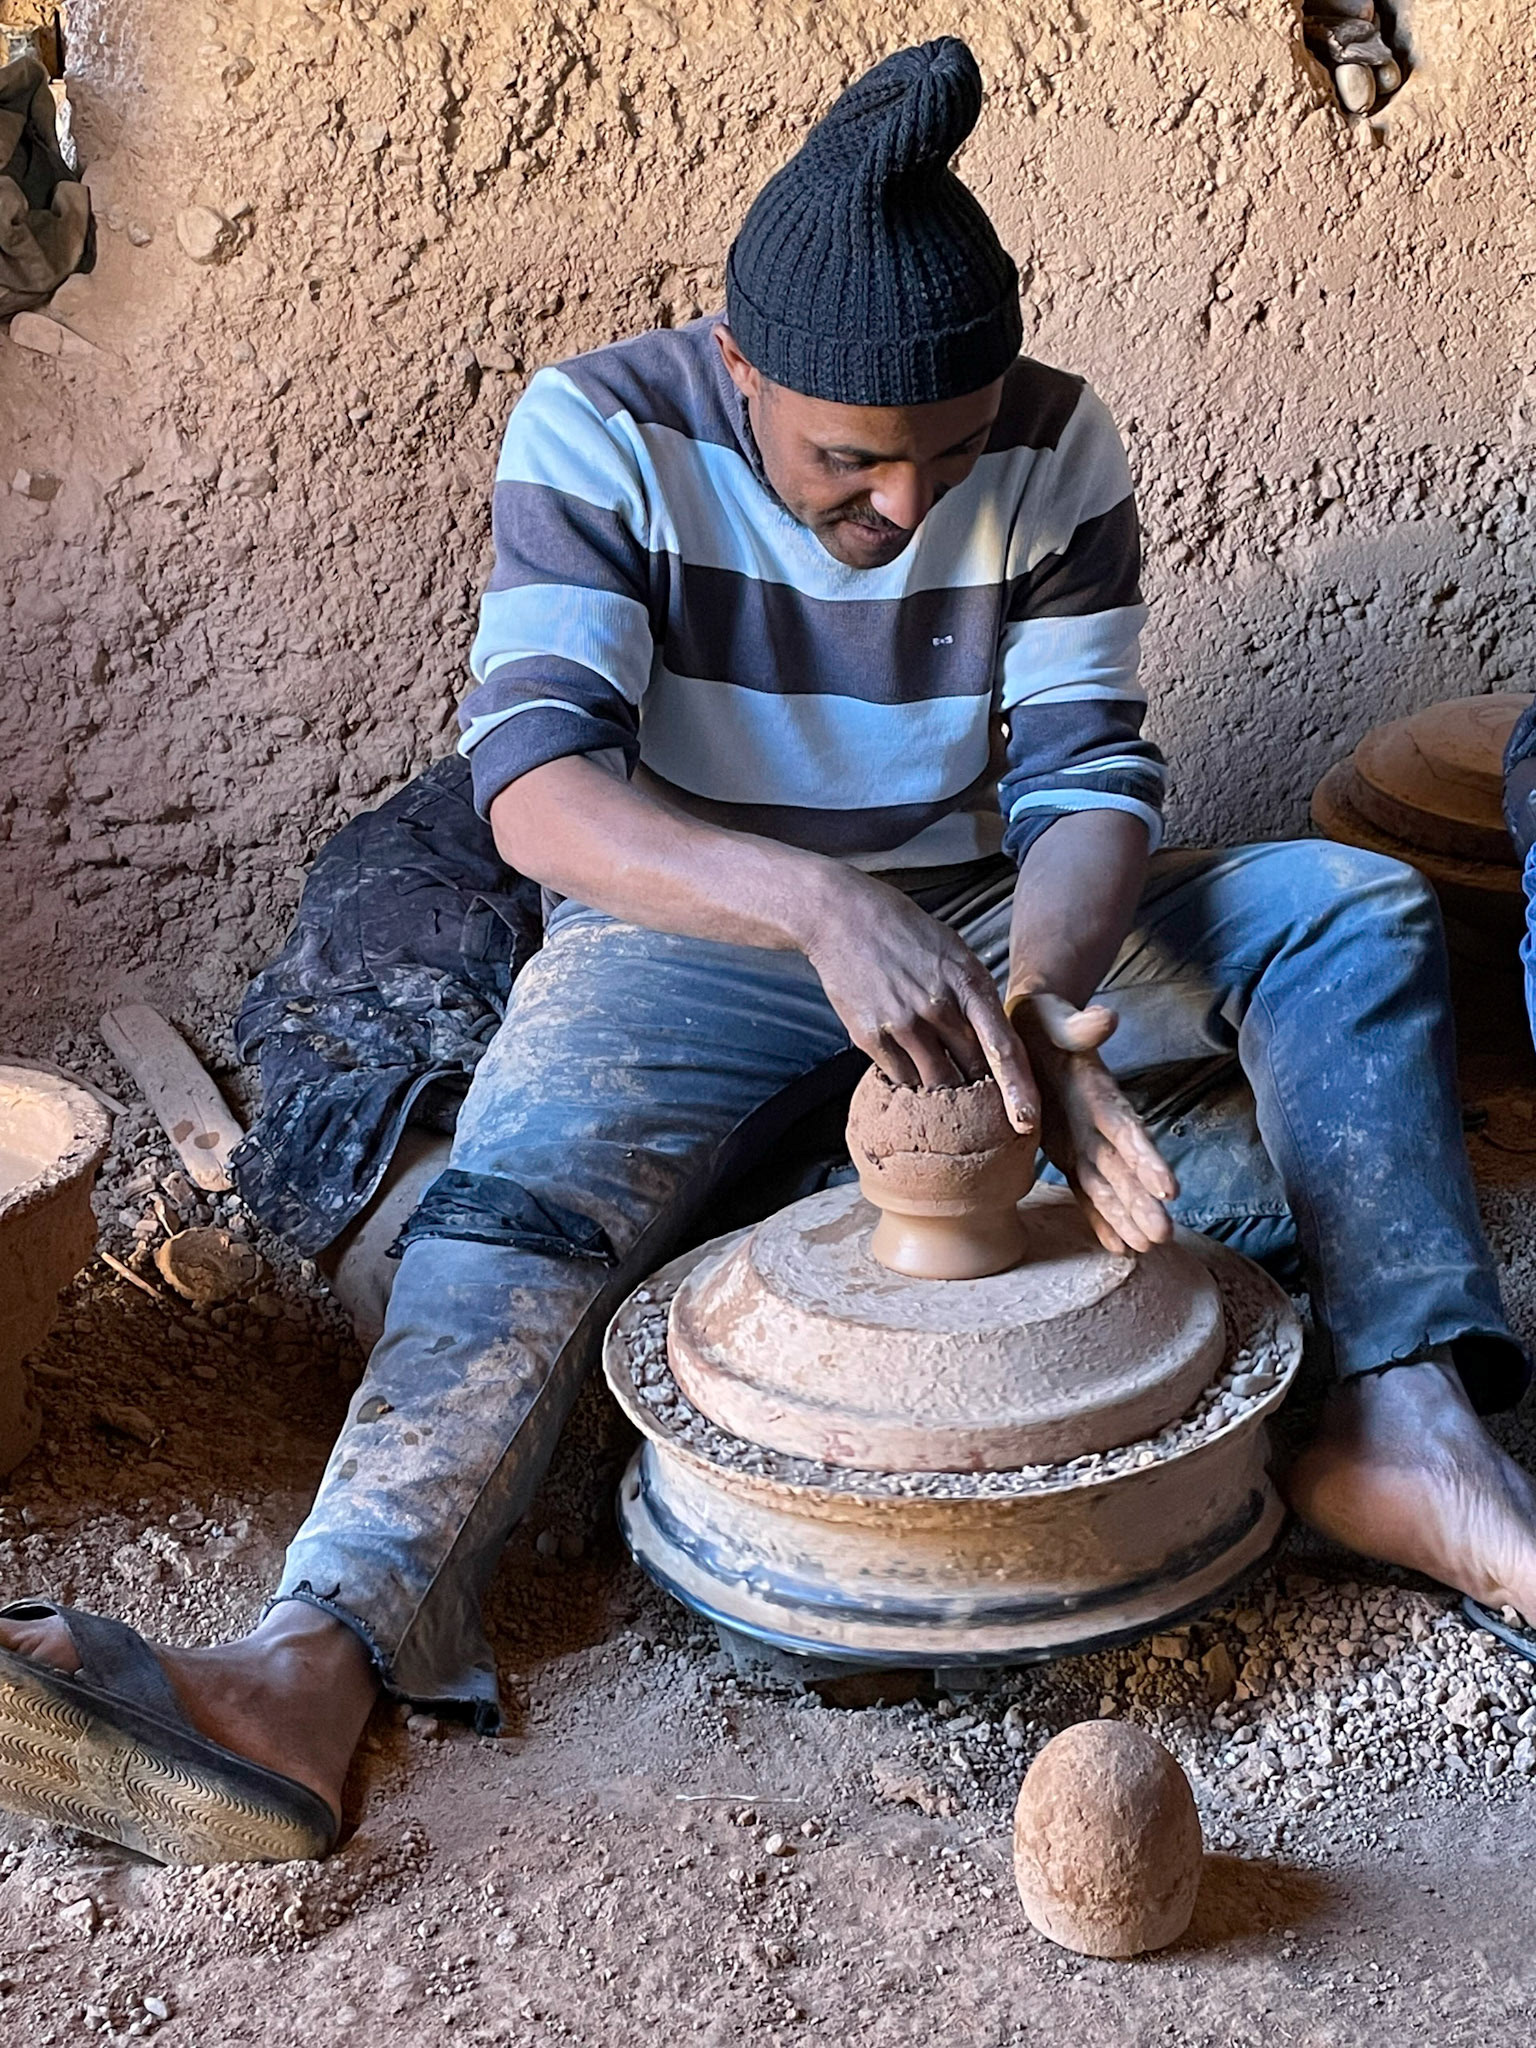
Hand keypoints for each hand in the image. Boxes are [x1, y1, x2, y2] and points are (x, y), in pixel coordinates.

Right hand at [803, 872, 1038, 1134]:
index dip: (1018, 1090)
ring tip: (943, 1082)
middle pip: (971, 1071)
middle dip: (980, 1088)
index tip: (1028, 1122)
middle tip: (982, 1101)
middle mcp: (938, 1007)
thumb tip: (994, 1043)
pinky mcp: (870, 1036)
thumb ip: (976, 996)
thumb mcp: (955, 953)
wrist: (843, 917)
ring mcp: (902, 1024)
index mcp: (968, 982)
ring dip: (944, 1089)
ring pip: (936, 1082)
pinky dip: (910, 1078)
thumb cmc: (906, 933)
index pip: (1003, 1048)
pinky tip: (907, 1063)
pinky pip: (901, 1077)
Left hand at [1008, 989, 1177, 1253]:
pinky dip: (1100, 1217)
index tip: (1168, 1187)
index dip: (1147, 1159)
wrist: (1032, 1027)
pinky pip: (1085, 1189)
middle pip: (1125, 1167)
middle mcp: (1099, 1122)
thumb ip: (1081, 1026)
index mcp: (1101, 1093)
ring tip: (1146, 1248)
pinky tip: (1118, 1246)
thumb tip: (1106, 1018)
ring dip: (1127, 1216)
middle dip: (1144, 1201)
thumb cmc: (1047, 1023)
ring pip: (1109, 1185)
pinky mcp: (1069, 1152)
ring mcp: (1086, 1141)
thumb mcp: (1058, 1019)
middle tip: (1163, 1235)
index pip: (1128, 1130)